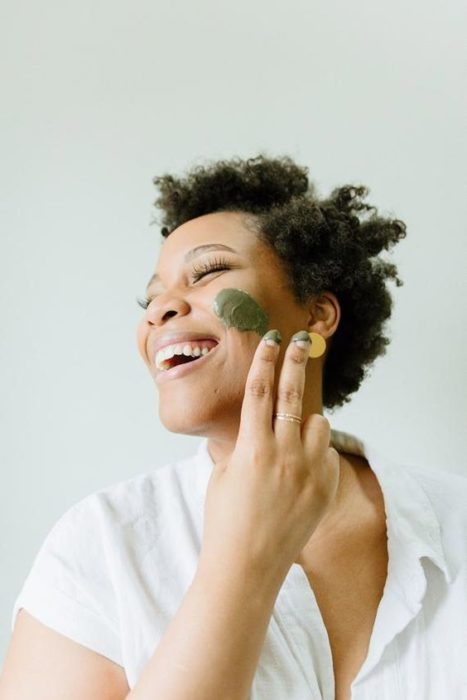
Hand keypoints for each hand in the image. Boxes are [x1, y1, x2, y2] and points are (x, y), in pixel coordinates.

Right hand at [198, 329, 339, 585]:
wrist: (247, 567)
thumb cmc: (225, 520)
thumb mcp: (223, 474)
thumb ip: (239, 444)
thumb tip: (251, 424)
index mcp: (251, 449)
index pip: (259, 392)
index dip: (264, 362)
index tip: (271, 340)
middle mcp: (283, 455)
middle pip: (293, 395)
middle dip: (296, 362)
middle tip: (302, 340)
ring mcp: (308, 473)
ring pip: (318, 423)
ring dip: (306, 422)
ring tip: (292, 440)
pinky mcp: (325, 489)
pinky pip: (327, 453)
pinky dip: (316, 453)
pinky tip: (300, 473)